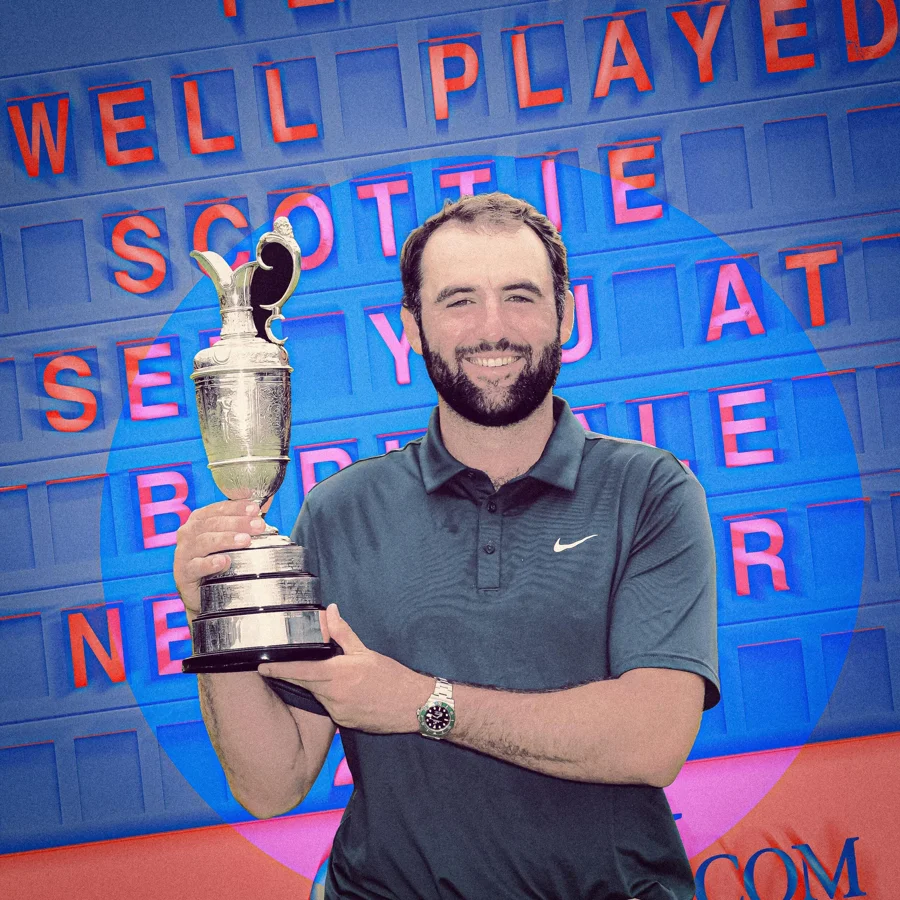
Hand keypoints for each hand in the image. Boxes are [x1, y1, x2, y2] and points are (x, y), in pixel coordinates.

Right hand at [173, 499, 267, 613]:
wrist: (202, 592)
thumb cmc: (217, 559)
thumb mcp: (230, 538)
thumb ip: (245, 521)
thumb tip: (266, 501)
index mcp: (199, 520)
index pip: (218, 508)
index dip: (237, 507)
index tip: (255, 509)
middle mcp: (188, 533)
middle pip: (213, 523)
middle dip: (238, 523)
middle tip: (258, 525)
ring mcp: (184, 553)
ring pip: (204, 542)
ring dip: (226, 539)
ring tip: (245, 540)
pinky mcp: (183, 573)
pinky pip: (196, 566)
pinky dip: (210, 563)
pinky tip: (224, 561)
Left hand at [259, 604, 431, 734]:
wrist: (413, 706)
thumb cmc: (392, 676)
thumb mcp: (366, 651)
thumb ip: (343, 633)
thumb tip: (329, 612)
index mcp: (338, 674)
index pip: (301, 671)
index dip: (279, 669)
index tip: (261, 667)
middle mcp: (334, 696)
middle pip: (306, 684)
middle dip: (295, 675)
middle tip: (284, 666)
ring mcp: (338, 712)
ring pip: (318, 696)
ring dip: (318, 686)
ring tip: (331, 676)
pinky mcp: (344, 723)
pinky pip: (330, 708)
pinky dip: (331, 698)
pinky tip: (344, 692)